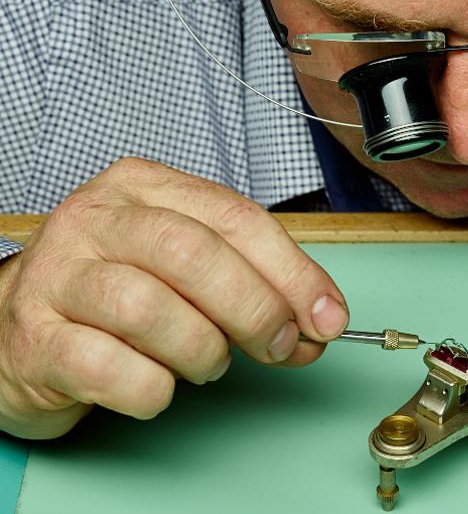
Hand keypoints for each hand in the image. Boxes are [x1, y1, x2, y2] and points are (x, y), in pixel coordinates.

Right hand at [0, 157, 348, 437]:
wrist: (17, 329)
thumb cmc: (118, 293)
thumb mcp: (189, 267)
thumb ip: (256, 283)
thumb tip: (320, 322)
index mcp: (145, 187)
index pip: (237, 219)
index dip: (294, 273)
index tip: (327, 317)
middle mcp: (96, 219)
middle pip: (195, 256)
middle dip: (255, 311)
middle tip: (276, 347)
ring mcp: (57, 276)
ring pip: (151, 311)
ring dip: (201, 352)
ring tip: (204, 362)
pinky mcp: (34, 338)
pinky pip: (111, 370)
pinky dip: (152, 389)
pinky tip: (156, 385)